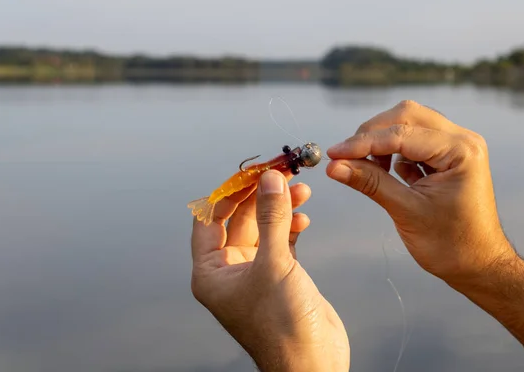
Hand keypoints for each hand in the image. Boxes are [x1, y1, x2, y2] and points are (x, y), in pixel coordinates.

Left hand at [190, 170, 349, 371]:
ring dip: (280, 208)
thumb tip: (270, 181)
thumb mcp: (274, 265)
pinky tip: (303, 218)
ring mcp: (255, 273)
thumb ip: (272, 219)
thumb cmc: (282, 327)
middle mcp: (229, 271)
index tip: (252, 172)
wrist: (313, 364)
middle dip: (261, 196)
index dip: (230, 192)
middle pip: (240, 219)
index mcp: (211, 272)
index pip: (211, 219)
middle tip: (282, 173)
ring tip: (300, 190)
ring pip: (264, 228)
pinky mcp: (279, 277)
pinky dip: (291, 227)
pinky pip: (280, 241)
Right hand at [326, 100, 516, 285]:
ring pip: (409, 124)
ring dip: (382, 141)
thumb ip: (370, 183)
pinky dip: (394, 150)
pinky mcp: (448, 156)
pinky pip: (414, 140)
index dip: (363, 143)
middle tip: (345, 157)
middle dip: (372, 134)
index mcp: (461, 151)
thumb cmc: (451, 245)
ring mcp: (457, 146)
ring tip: (366, 168)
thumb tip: (335, 166)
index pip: (402, 134)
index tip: (334, 154)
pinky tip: (386, 171)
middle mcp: (463, 140)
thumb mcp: (406, 211)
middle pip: (406, 116)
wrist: (477, 265)